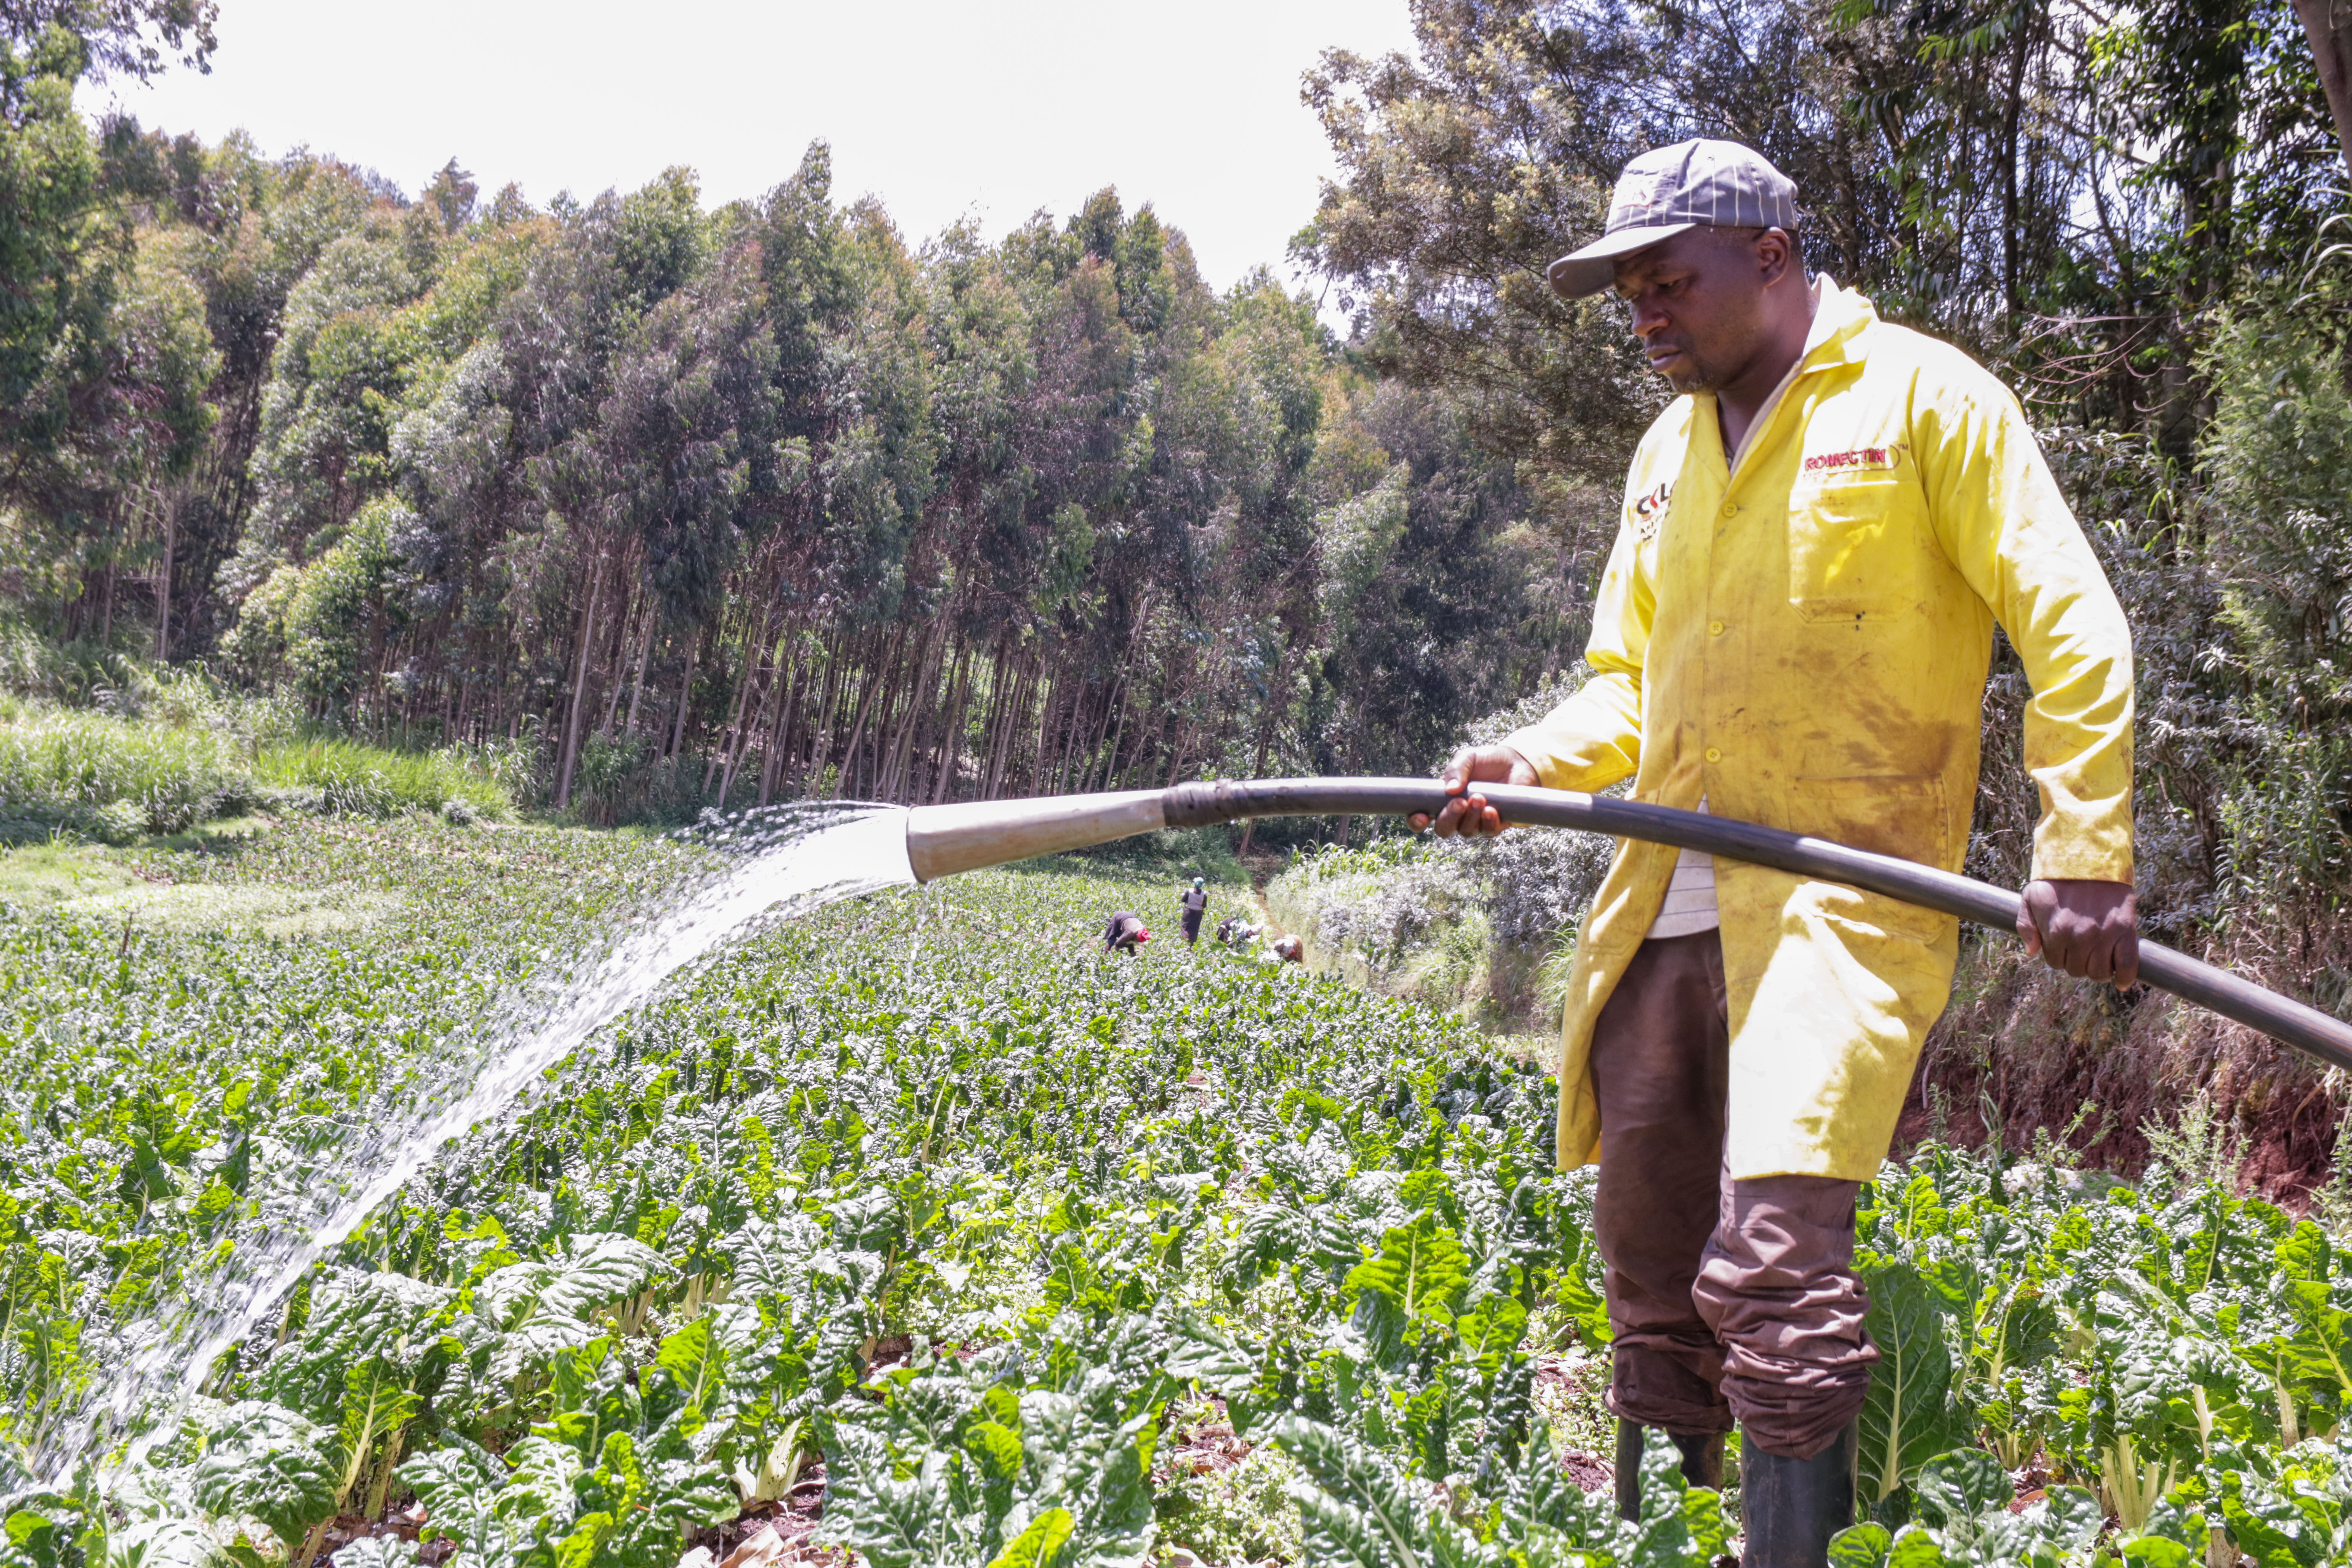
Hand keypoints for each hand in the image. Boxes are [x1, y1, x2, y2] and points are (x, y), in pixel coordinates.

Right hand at [1408, 745, 1537, 837]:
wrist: (1518, 762)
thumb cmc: (1487, 760)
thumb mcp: (1468, 757)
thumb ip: (1456, 769)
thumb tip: (1449, 789)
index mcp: (1443, 799)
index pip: (1422, 817)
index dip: (1417, 821)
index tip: (1421, 816)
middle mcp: (1458, 815)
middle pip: (1444, 829)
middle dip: (1449, 818)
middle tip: (1459, 802)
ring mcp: (1477, 822)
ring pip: (1466, 831)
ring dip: (1471, 817)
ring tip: (1480, 798)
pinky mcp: (1497, 825)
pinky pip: (1488, 832)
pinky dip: (1488, 823)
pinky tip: (1491, 810)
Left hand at [2017, 878, 2138, 989]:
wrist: (2090, 859)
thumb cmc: (2057, 879)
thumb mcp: (2031, 897)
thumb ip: (2026, 926)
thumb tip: (2031, 953)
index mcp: (2056, 931)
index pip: (2055, 962)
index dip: (2060, 956)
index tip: (2066, 947)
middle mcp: (2079, 937)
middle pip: (2077, 970)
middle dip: (2077, 963)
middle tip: (2082, 949)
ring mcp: (2104, 936)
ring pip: (2099, 973)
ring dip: (2098, 971)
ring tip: (2099, 957)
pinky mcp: (2125, 932)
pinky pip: (2127, 965)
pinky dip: (2125, 977)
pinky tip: (2121, 981)